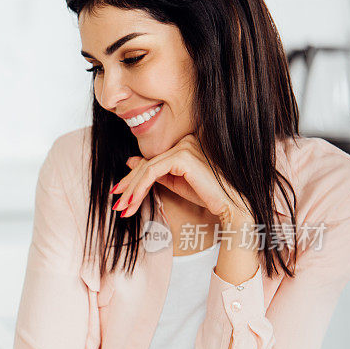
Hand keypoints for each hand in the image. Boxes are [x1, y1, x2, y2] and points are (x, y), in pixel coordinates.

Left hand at [112, 134, 251, 225]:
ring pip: (147, 169)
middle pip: (147, 163)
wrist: (232, 205)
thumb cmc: (209, 195)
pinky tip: (133, 202)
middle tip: (117, 204)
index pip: (153, 160)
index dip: (133, 179)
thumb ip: (155, 172)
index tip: (120, 195)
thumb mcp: (176, 183)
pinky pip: (152, 172)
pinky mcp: (182, 156)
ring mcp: (185, 145)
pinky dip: (140, 188)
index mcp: (186, 143)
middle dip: (129, 185)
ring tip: (122, 209)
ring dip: (132, 191)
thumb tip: (130, 162)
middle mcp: (186, 139)